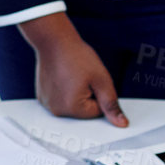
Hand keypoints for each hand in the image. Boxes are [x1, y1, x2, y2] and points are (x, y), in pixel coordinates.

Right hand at [22, 11, 126, 126]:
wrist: (54, 41)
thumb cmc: (76, 56)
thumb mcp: (101, 79)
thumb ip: (111, 104)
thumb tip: (121, 123)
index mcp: (73, 108)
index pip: (97, 112)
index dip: (99, 94)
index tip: (91, 80)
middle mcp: (57, 111)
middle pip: (83, 111)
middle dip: (87, 95)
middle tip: (81, 77)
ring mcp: (47, 104)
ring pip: (72, 105)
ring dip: (75, 93)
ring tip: (71, 75)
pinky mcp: (42, 97)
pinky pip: (61, 100)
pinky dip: (64, 90)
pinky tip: (62, 77)